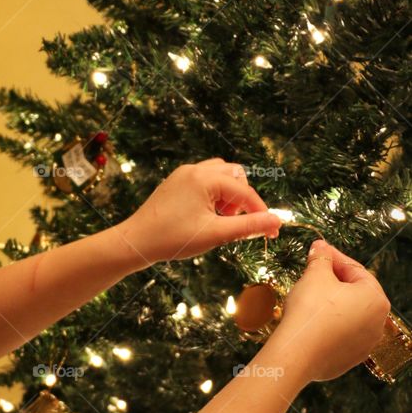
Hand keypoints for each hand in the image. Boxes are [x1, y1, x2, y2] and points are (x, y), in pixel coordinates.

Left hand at [125, 158, 281, 263]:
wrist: (136, 242)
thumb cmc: (173, 239)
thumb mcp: (215, 234)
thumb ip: (248, 226)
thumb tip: (276, 222)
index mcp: (204, 178)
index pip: (244, 191)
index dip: (260, 211)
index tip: (271, 232)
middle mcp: (194, 169)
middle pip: (234, 175)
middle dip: (242, 199)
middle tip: (236, 223)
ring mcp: (183, 175)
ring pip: (219, 176)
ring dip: (228, 195)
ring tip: (221, 220)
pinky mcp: (175, 183)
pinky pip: (204, 181)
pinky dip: (213, 195)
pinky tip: (206, 217)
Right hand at [271, 239, 390, 382]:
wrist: (296, 353)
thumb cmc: (310, 311)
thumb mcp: (315, 275)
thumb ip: (321, 257)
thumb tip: (320, 246)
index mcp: (376, 299)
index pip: (356, 271)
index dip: (334, 257)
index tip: (318, 250)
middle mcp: (377, 323)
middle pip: (354, 294)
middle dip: (334, 281)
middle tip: (313, 272)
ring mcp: (365, 344)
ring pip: (347, 316)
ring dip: (331, 304)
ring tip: (309, 297)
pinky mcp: (349, 359)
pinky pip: (339, 335)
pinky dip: (328, 326)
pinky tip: (310, 321)